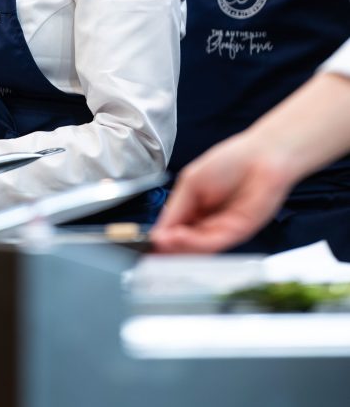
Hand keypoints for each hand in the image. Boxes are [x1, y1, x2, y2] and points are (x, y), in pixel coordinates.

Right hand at [150, 132, 290, 253]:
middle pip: (183, 244)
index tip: (143, 245)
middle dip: (166, 248)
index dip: (159, 239)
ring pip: (196, 247)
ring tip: (162, 242)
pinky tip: (179, 237)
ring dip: (178, 247)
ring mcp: (222, 229)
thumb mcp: (191, 182)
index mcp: (194, 209)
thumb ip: (176, 208)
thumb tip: (159, 232)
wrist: (262, 156)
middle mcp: (207, 223)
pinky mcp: (237, 233)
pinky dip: (194, 243)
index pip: (172, 230)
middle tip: (150, 250)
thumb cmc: (230, 161)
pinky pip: (213, 242)